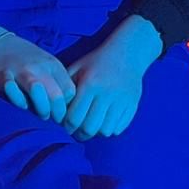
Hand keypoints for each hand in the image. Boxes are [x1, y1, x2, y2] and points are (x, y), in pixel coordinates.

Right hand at [0, 33, 75, 123]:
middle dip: (56, 113)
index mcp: (53, 64)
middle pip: (56, 96)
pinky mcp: (4, 76)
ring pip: (38, 92)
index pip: (70, 91)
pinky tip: (20, 102)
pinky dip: (18, 101)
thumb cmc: (25, 59)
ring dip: (41, 109)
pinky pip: (13, 92)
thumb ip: (56, 81)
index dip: (67, 105)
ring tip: (39, 113)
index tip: (60, 110)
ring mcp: (21, 71)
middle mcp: (40, 67)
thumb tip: (66, 107)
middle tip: (51, 117)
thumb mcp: (46, 64)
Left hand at [62, 17, 161, 139]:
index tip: (66, 125)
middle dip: (80, 134)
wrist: (127, 53)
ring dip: (96, 132)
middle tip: (77, 131)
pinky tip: (105, 121)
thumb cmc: (97, 62)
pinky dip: (110, 129)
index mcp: (90, 84)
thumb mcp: (78, 68)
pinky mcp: (132, 106)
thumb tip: (57, 109)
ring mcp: (121, 101)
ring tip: (92, 126)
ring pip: (105, 131)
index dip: (67, 126)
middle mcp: (106, 94)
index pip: (74, 117)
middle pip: (90, 128)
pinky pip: (119, 128)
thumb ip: (65, 87)